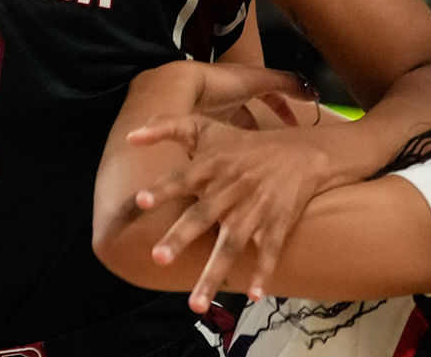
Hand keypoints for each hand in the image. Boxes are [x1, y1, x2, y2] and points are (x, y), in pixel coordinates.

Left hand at [125, 115, 341, 310]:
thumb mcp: (205, 127)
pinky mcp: (276, 225)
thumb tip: (129, 137)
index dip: (162, 188)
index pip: (182, 177)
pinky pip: (268, 252)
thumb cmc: (243, 144)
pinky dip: (262, 273)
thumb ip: (166, 126)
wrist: (301, 153)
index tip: (141, 201)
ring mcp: (254, 210)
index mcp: (210, 166)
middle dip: (180, 237)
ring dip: (213, 273)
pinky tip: (253, 296)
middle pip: (202, 216)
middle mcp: (230, 190)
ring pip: (231, 244)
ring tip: (196, 305)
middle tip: (158, 259)